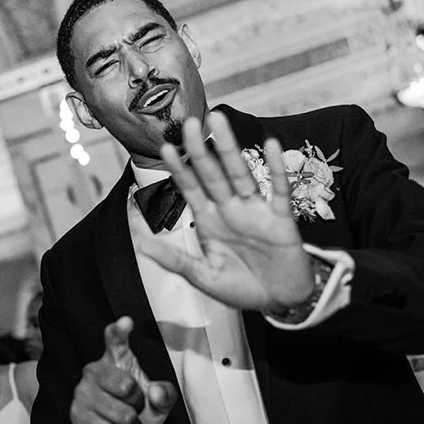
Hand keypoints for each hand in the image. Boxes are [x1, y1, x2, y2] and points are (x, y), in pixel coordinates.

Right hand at [70, 319, 177, 423]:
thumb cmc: (137, 411)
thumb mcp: (158, 402)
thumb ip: (165, 394)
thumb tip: (154, 392)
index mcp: (114, 359)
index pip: (114, 341)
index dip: (119, 332)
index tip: (126, 322)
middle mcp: (93, 372)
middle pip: (124, 384)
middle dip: (138, 401)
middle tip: (136, 404)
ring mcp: (83, 395)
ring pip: (120, 415)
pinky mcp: (79, 419)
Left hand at [133, 112, 312, 313]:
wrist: (280, 301)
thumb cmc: (243, 288)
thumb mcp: (203, 277)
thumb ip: (175, 260)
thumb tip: (141, 245)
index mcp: (210, 221)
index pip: (191, 189)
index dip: (179, 169)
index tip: (165, 148)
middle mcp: (230, 210)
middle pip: (212, 174)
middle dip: (200, 150)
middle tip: (189, 123)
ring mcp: (256, 211)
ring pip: (240, 174)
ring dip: (230, 148)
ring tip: (220, 121)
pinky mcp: (281, 219)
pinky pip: (279, 190)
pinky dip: (277, 170)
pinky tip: (271, 147)